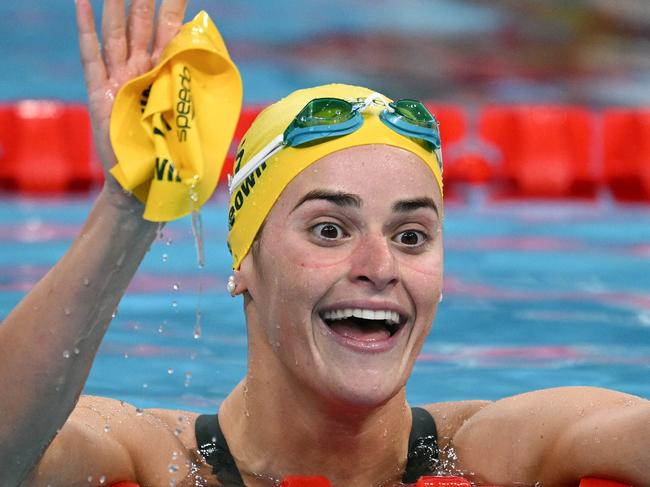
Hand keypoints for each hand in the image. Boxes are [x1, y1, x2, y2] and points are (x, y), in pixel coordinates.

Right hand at [75, 0, 188, 200]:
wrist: (148, 182)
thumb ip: (204, 94)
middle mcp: (143, 70)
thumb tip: (224, 70)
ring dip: (116, 5)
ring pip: (117, 33)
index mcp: (168, 73)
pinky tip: (84, 2)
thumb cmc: (175, 155)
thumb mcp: (196, 123)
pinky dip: (86, 29)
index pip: (173, 30)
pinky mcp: (100, 93)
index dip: (175, 5)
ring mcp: (119, 79)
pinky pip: (92, 56)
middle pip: (143, 23)